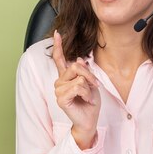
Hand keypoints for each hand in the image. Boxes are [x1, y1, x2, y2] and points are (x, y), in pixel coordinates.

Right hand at [52, 30, 100, 149]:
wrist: (90, 120)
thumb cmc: (90, 102)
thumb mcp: (91, 83)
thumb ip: (83, 71)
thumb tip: (79, 59)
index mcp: (65, 77)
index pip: (59, 59)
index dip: (58, 45)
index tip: (57, 33)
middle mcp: (59, 82)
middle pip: (75, 66)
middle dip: (89, 75)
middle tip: (95, 85)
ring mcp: (58, 90)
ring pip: (78, 77)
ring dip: (89, 87)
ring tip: (88, 96)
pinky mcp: (61, 98)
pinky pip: (78, 87)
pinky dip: (87, 93)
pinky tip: (86, 100)